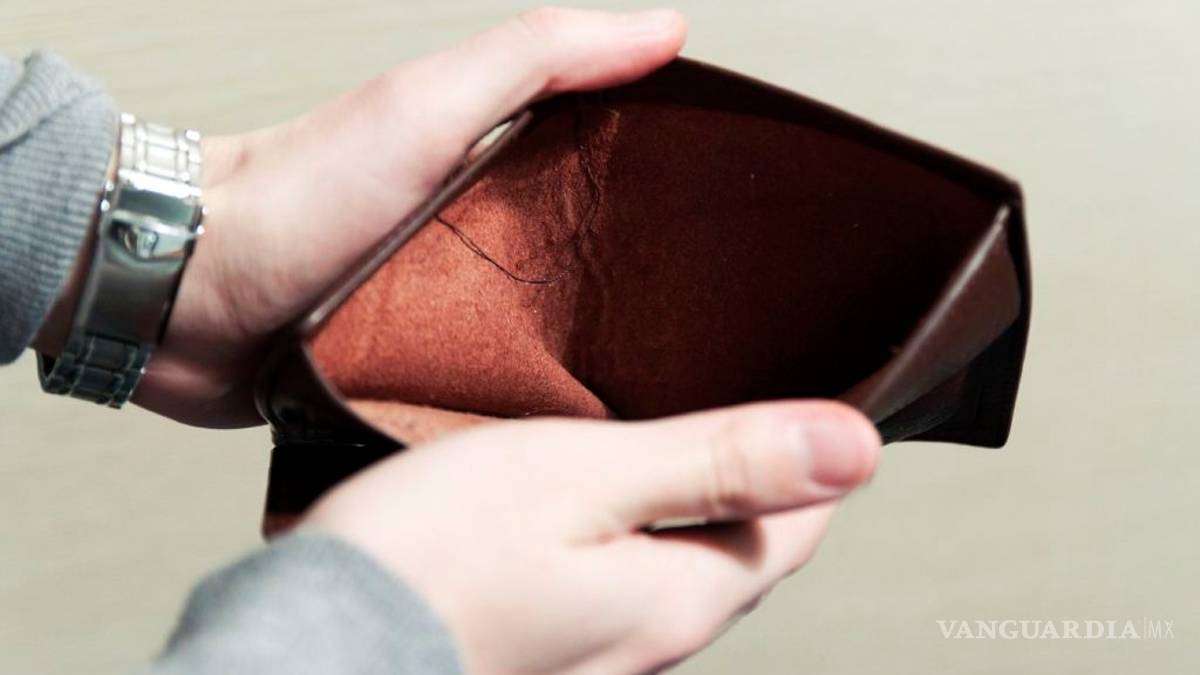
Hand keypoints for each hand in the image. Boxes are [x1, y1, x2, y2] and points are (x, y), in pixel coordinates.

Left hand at [88, 8, 685, 425]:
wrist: (179, 295)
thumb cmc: (291, 196)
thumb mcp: (427, 107)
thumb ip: (537, 58)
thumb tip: (661, 26)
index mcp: (494, 163)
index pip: (610, 157)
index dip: (673, 176)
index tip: (736, 206)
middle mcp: (478, 236)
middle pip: (588, 256)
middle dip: (645, 286)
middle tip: (715, 326)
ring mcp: (450, 309)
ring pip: (548, 331)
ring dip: (592, 356)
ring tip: (662, 387)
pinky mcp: (420, 373)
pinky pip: (495, 388)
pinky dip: (529, 400)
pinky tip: (571, 423)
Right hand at [304, 401, 880, 674]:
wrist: (320, 643)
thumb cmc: (436, 554)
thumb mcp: (588, 475)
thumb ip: (719, 463)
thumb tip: (854, 452)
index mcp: (680, 596)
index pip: (797, 530)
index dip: (814, 462)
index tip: (818, 402)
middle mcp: (652, 642)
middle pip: (743, 554)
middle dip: (759, 486)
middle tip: (754, 411)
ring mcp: (599, 656)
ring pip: (680, 570)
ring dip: (693, 509)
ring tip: (678, 444)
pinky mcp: (547, 651)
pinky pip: (620, 588)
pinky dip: (630, 537)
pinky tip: (595, 506)